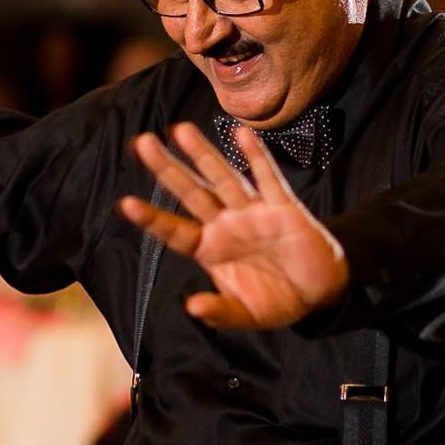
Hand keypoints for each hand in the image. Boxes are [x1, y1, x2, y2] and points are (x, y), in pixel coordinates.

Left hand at [118, 122, 347, 330]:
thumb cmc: (277, 300)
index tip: (126, 204)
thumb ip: (219, 312)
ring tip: (180, 130)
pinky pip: (268, 179)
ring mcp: (253, 213)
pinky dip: (256, 157)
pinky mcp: (283, 208)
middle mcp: (227, 225)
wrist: (319, 294)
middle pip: (192, 192)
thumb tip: (192, 307)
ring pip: (224, 178)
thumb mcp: (245, 315)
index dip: (152, 218)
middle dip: (168, 168)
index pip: (175, 231)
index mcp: (211, 249)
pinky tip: (241, 135)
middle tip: (142, 142)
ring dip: (203, 155)